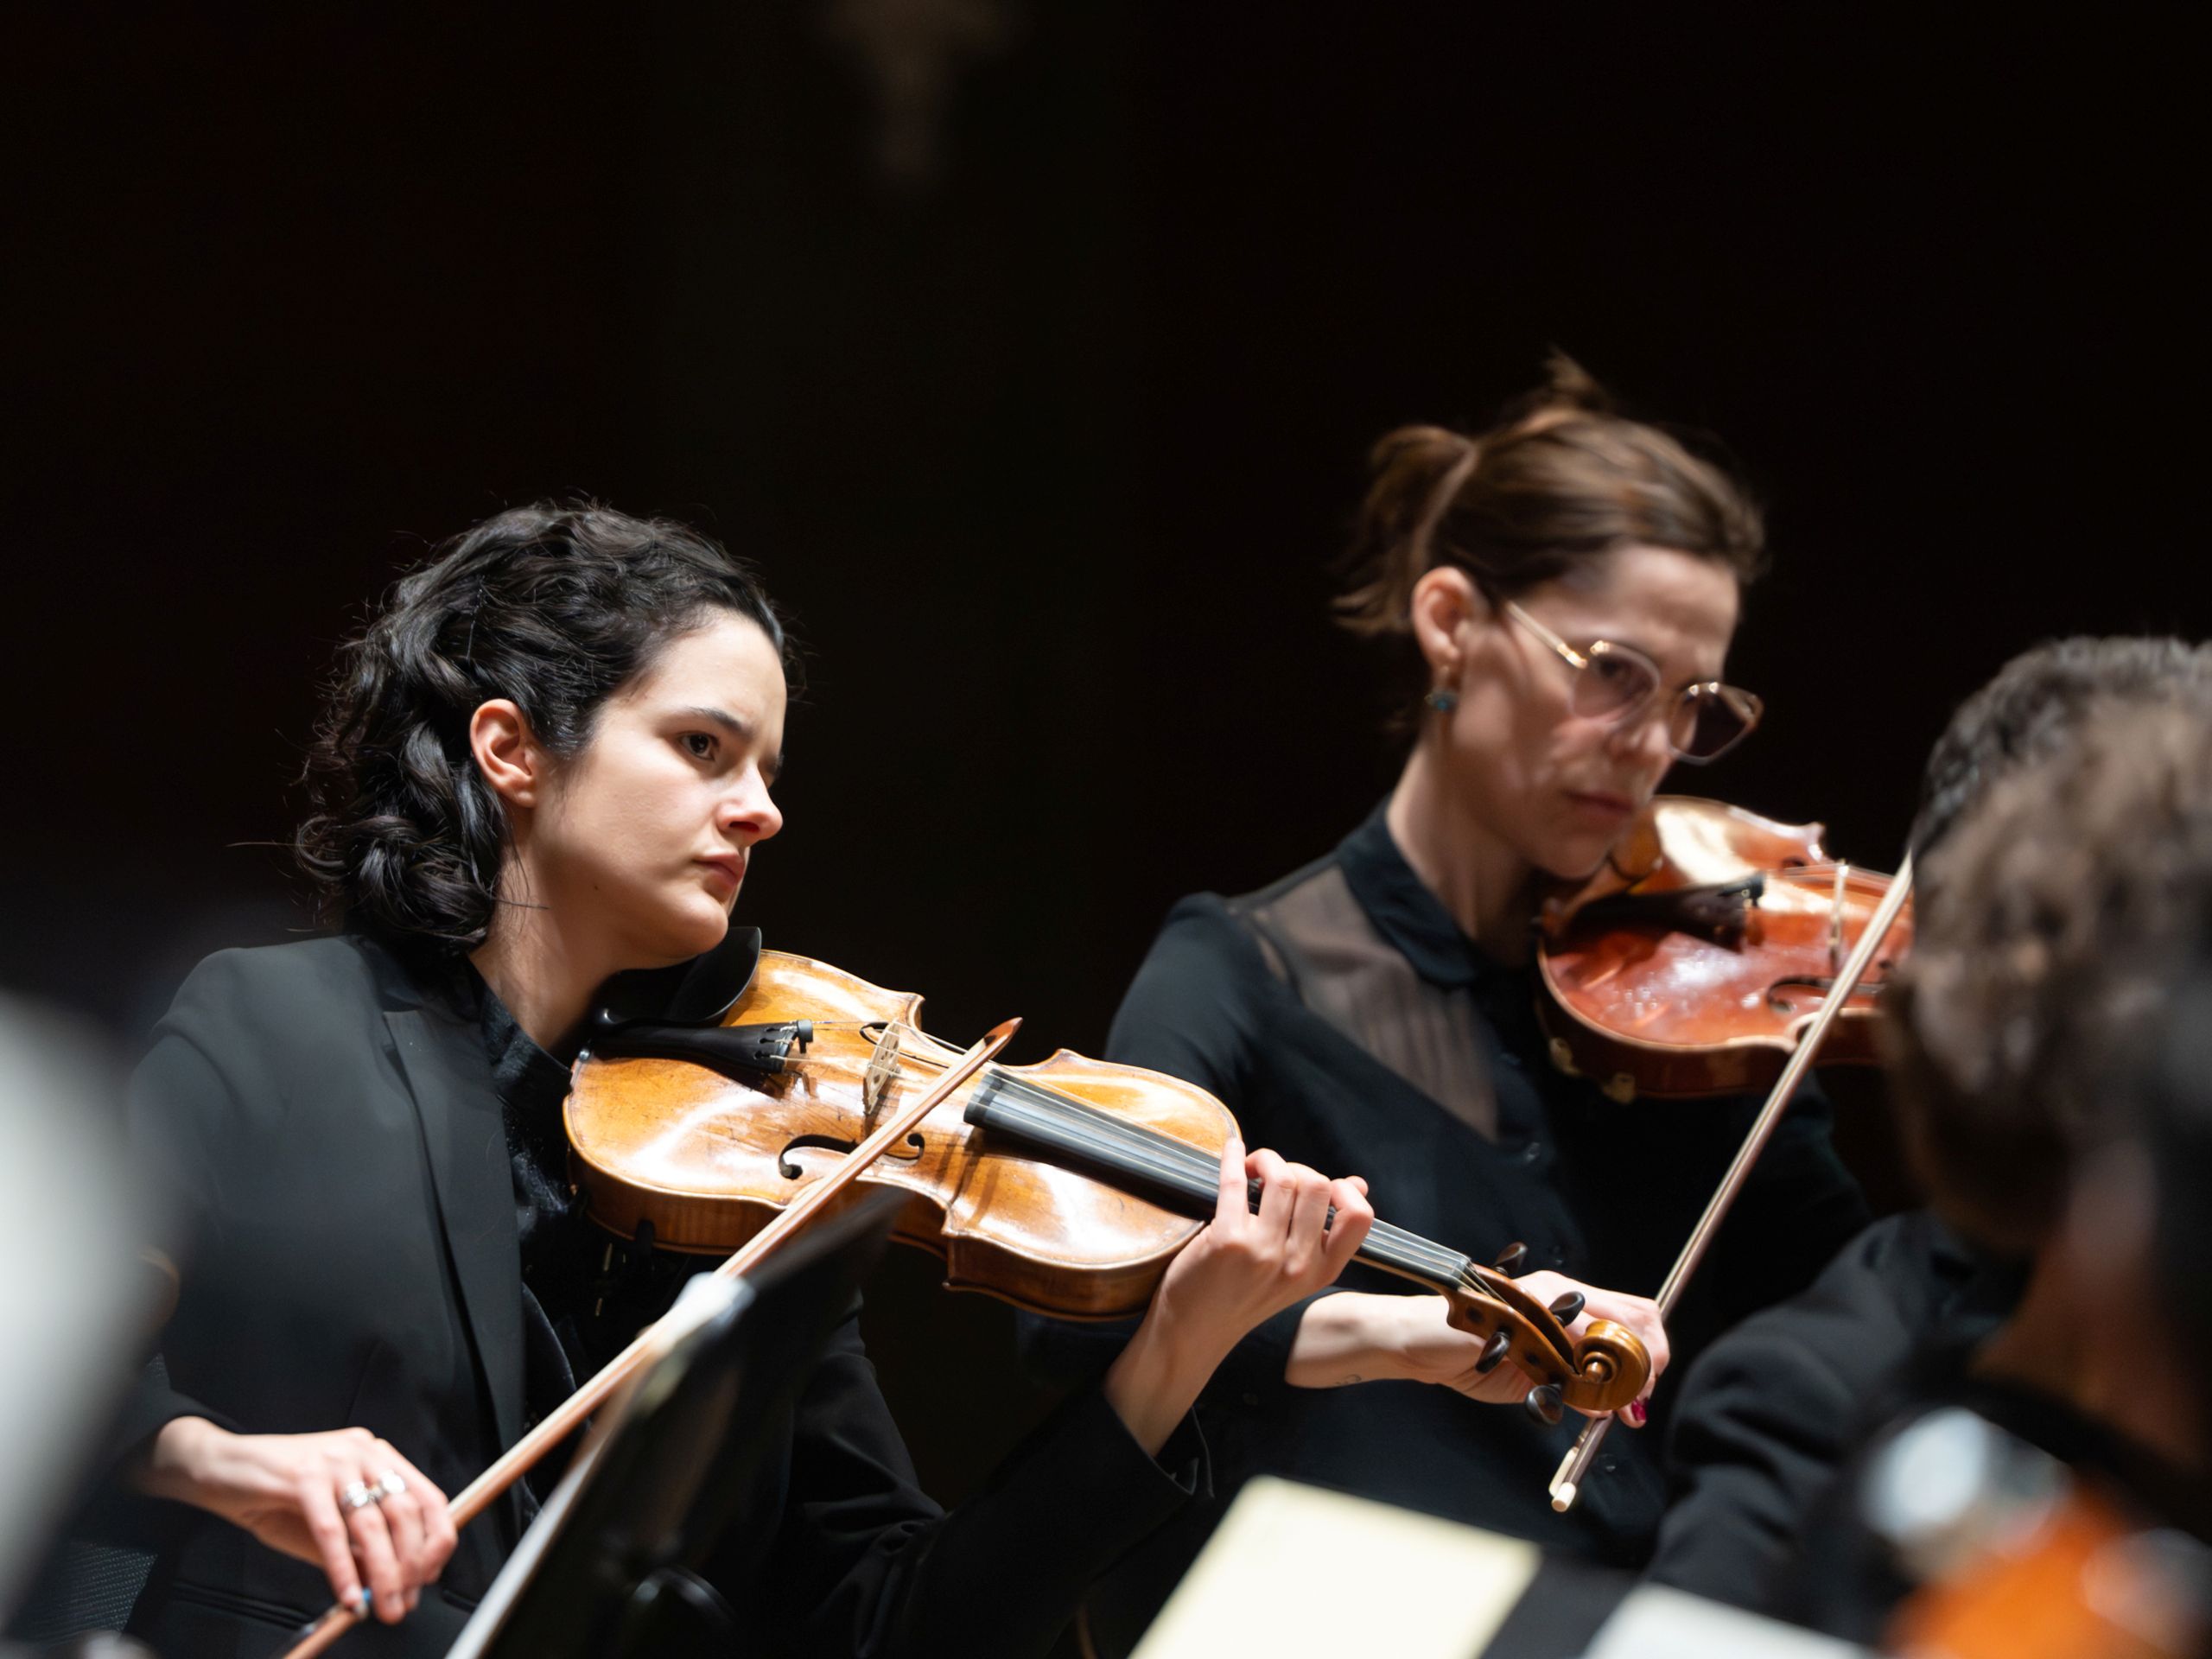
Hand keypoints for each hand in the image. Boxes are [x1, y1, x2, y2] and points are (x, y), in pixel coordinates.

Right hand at [135, 1418, 456, 1623]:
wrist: (218, 1469)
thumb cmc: (272, 1496)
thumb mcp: (325, 1522)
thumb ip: (358, 1546)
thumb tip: (391, 1581)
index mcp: (378, 1457)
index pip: (427, 1497)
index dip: (435, 1539)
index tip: (430, 1576)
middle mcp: (364, 1451)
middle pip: (405, 1513)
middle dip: (410, 1566)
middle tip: (403, 1602)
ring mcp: (336, 1460)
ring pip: (372, 1525)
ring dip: (383, 1574)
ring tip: (383, 1606)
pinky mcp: (304, 1476)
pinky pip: (331, 1531)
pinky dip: (342, 1569)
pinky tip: (347, 1594)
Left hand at [1151, 1137, 1377, 1348]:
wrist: (1194, 1331)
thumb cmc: (1243, 1295)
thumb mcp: (1296, 1274)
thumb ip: (1325, 1234)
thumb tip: (1358, 1185)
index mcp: (1321, 1271)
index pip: (1359, 1218)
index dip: (1344, 1190)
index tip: (1322, 1184)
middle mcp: (1297, 1264)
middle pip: (1317, 1186)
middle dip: (1296, 1168)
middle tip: (1272, 1176)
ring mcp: (1263, 1252)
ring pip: (1283, 1178)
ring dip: (1266, 1160)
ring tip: (1253, 1167)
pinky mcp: (1227, 1241)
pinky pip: (1237, 1181)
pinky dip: (1234, 1157)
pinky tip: (1232, 1149)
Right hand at [1286, 1275, 1668, 1423]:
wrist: (1418, 1342)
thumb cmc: (1475, 1354)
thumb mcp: (1539, 1368)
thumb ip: (1577, 1379)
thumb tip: (1622, 1403)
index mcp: (1567, 1296)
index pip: (1636, 1312)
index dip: (1654, 1350)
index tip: (1646, 1388)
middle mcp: (1561, 1291)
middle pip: (1637, 1317)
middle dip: (1649, 1365)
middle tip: (1636, 1402)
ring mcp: (1542, 1302)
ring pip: (1611, 1336)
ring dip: (1619, 1379)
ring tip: (1608, 1406)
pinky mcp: (1520, 1319)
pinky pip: (1569, 1353)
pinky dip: (1580, 1383)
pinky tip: (1566, 1395)